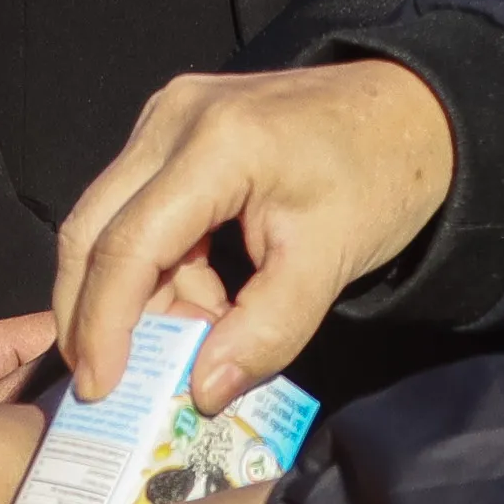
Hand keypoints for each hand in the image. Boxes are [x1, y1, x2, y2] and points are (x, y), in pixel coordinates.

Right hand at [47, 56, 458, 410]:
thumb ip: (266, 332)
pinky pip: (136, 210)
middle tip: (106, 382)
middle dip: (90, 314)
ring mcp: (166, 118)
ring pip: (108, 222)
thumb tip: (201, 393)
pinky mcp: (172, 130)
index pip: (127, 246)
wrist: (412, 110)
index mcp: (214, 144)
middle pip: (92, 229)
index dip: (104, 325)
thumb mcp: (329, 261)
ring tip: (189, 338)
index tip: (99, 388)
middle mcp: (173, 119)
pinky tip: (202, 299)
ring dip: (134, 294)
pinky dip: (156, 267)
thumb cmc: (379, 176)